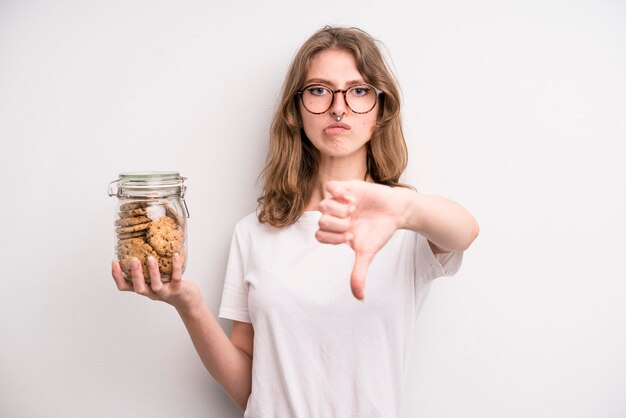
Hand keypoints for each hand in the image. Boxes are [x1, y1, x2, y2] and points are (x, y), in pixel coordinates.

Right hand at [111, 254, 201, 312]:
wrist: (187, 300)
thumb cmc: (169, 286)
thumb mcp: (155, 279)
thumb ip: (148, 269)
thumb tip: (142, 245)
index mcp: (144, 288)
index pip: (125, 286)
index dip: (117, 276)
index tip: (114, 262)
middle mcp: (151, 293)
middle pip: (138, 288)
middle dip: (135, 274)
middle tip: (134, 260)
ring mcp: (165, 293)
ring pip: (156, 286)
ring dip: (152, 272)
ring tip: (151, 258)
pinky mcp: (177, 290)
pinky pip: (176, 278)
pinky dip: (175, 267)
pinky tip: (175, 256)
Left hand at [316, 180, 409, 299]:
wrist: (396, 212)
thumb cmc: (379, 232)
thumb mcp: (367, 254)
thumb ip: (358, 273)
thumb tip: (359, 298)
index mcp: (335, 230)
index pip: (319, 235)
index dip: (332, 238)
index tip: (350, 237)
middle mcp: (335, 216)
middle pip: (321, 221)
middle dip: (336, 225)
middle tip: (352, 224)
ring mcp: (340, 201)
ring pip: (323, 204)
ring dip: (338, 210)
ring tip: (353, 209)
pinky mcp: (347, 187)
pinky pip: (331, 187)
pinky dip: (339, 194)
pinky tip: (353, 200)